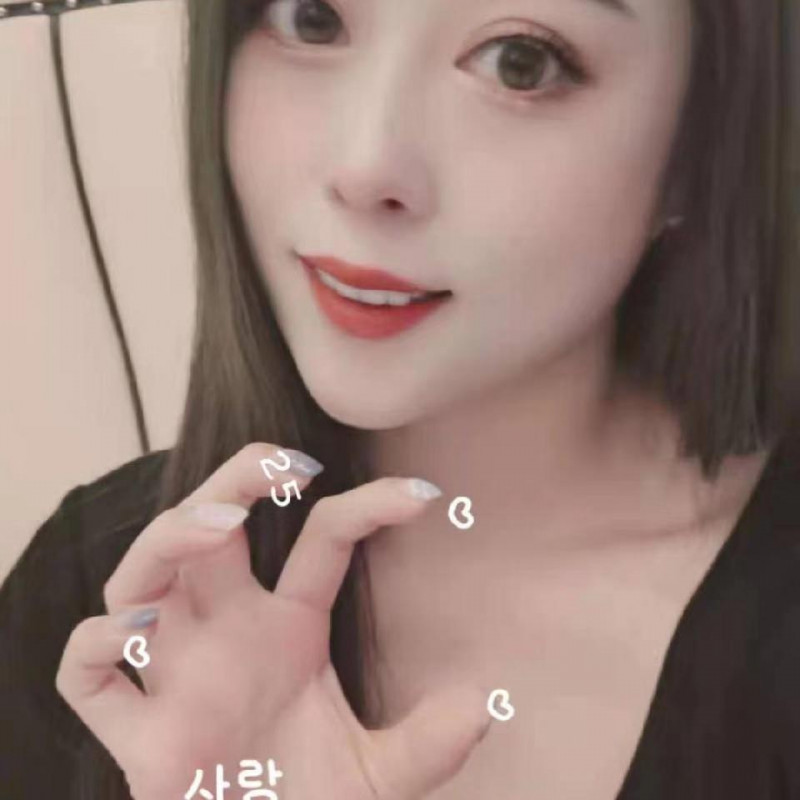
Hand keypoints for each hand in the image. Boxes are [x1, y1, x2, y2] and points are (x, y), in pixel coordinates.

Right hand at [56, 443, 490, 799]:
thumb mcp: (379, 775)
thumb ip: (427, 745)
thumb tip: (486, 703)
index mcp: (289, 626)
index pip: (321, 541)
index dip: (366, 508)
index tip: (424, 493)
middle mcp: (227, 632)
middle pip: (212, 527)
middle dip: (237, 481)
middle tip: (285, 461)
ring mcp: (178, 674)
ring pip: (143, 576)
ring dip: (170, 539)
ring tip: (220, 523)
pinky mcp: (137, 733)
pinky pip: (87, 675)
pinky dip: (94, 644)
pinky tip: (135, 626)